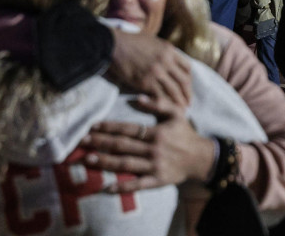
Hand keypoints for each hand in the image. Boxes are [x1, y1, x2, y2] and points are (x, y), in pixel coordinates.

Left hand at [81, 95, 214, 192]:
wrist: (201, 158)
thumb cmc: (185, 133)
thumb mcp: (176, 113)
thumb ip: (158, 103)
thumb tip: (137, 97)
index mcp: (156, 132)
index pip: (128, 129)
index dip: (109, 127)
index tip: (92, 126)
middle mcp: (153, 149)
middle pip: (123, 146)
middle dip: (101, 143)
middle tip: (83, 141)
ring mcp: (154, 166)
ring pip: (126, 164)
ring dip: (105, 162)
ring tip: (88, 160)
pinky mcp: (157, 181)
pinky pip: (137, 185)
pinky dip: (122, 188)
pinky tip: (106, 188)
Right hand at [109, 29, 191, 106]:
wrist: (115, 45)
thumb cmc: (131, 41)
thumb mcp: (153, 40)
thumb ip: (164, 51)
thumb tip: (170, 59)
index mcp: (169, 50)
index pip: (187, 67)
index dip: (189, 79)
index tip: (187, 86)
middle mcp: (166, 61)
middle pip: (184, 81)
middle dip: (188, 94)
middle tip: (189, 103)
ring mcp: (157, 72)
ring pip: (174, 91)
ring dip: (179, 102)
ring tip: (181, 110)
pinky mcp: (146, 82)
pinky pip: (159, 96)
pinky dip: (164, 103)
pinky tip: (166, 108)